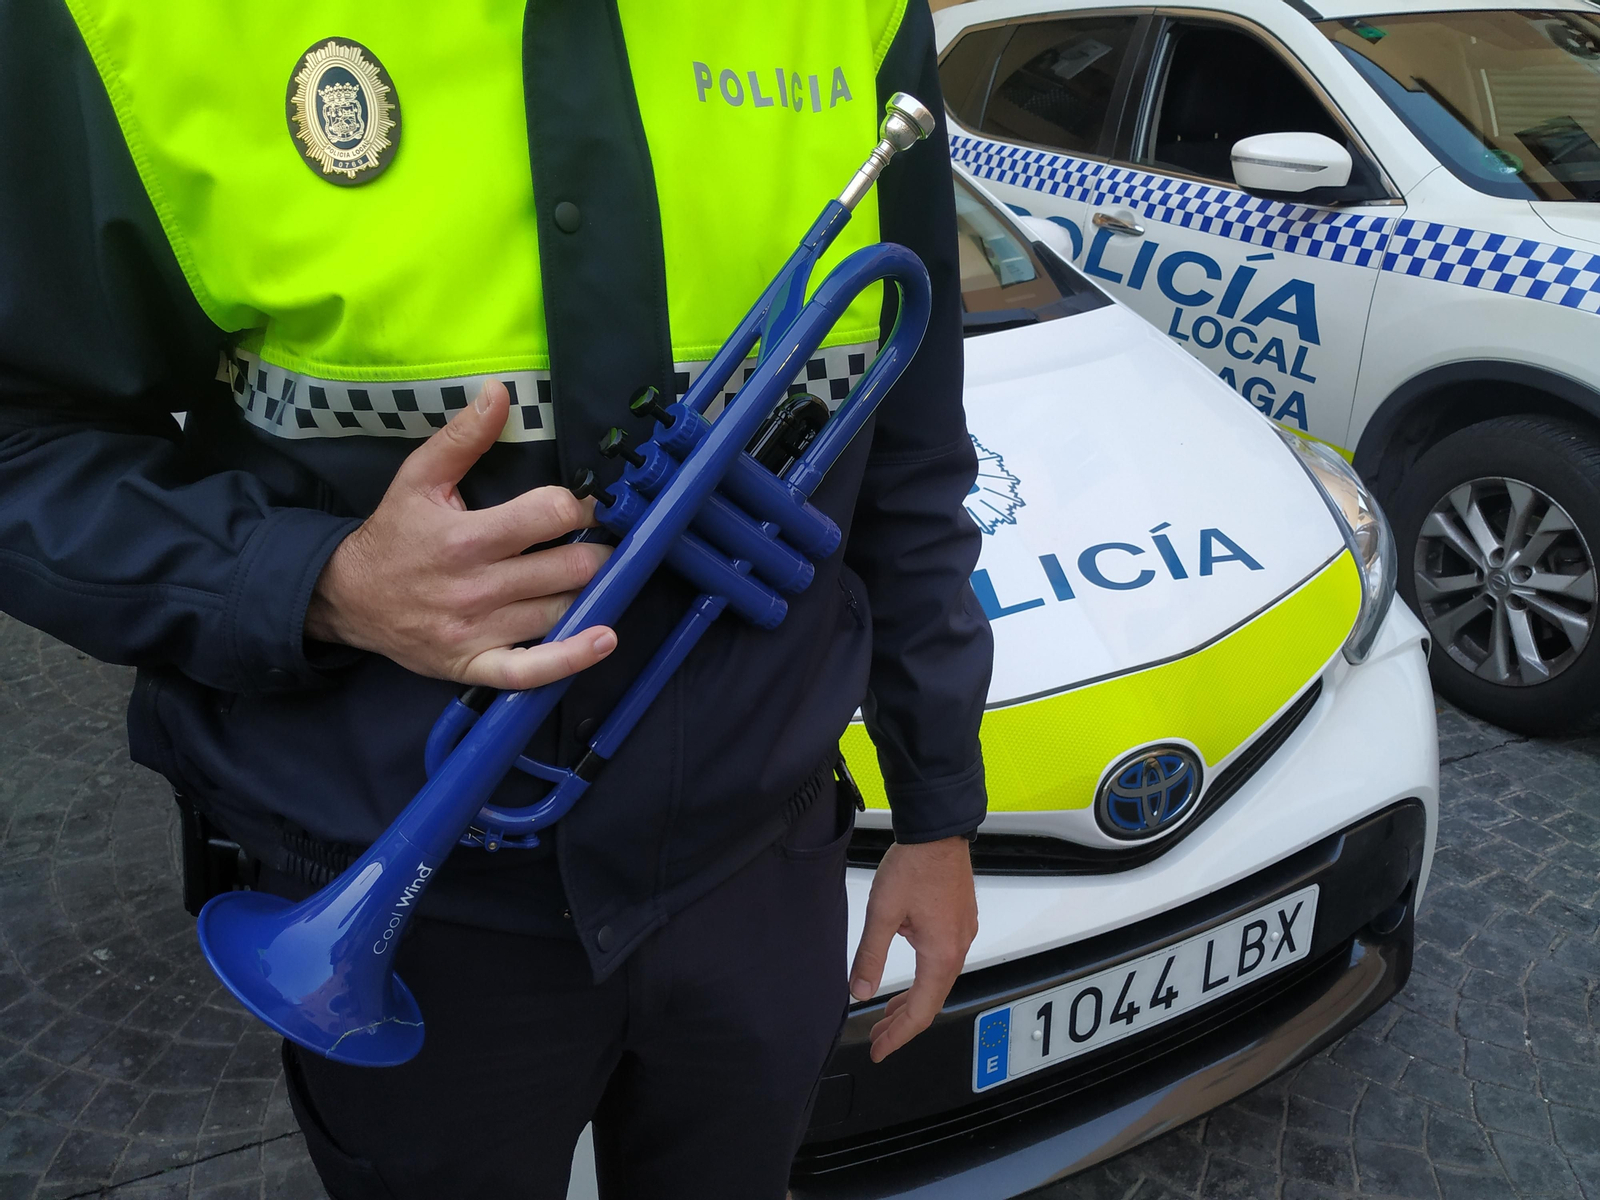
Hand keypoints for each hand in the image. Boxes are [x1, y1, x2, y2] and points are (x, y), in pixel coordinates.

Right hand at [306, 381, 616, 688]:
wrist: (346, 598)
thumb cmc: (394, 535)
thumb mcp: (418, 478)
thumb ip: (462, 437)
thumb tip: (500, 392)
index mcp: (466, 537)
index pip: (550, 516)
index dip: (581, 506)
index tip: (590, 504)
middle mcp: (477, 588)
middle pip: (569, 568)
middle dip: (596, 550)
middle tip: (600, 541)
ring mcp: (479, 631)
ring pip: (562, 611)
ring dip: (588, 593)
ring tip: (592, 576)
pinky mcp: (476, 666)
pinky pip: (533, 671)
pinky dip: (573, 658)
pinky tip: (604, 640)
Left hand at [848, 836, 978, 1061]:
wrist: (937, 831)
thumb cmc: (914, 866)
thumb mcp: (882, 912)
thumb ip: (871, 955)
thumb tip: (859, 991)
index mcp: (941, 954)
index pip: (921, 1011)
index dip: (899, 1035)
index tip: (879, 1049)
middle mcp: (958, 948)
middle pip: (932, 1000)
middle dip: (903, 1023)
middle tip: (879, 1037)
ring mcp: (962, 934)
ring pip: (938, 981)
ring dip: (913, 1000)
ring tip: (888, 1014)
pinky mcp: (960, 921)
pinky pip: (943, 962)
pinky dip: (924, 979)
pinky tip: (908, 978)